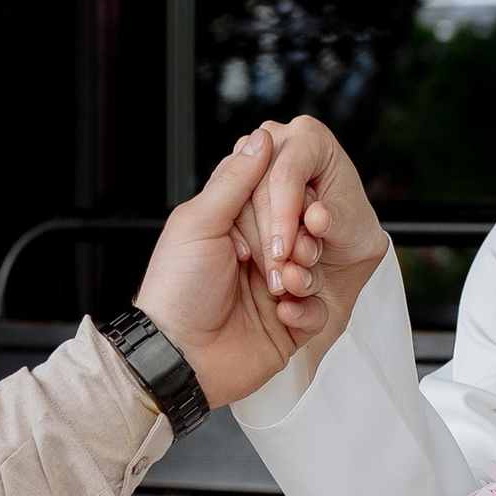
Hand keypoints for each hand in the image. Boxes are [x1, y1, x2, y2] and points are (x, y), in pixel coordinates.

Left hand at [133, 132, 329, 410]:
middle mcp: (255, 255)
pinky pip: (318, 310)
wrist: (177, 358)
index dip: (284, 205)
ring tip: (280, 288)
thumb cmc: (177, 290)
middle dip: (299, 242)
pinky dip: (306, 311)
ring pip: (315, 270)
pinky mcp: (289, 325)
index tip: (286, 215)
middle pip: (301, 232)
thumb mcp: (199, 224)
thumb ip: (234, 181)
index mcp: (231, 226)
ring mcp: (274, 291)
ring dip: (304, 276)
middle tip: (283, 257)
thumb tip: (261, 137)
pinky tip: (284, 315)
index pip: (276, 198)